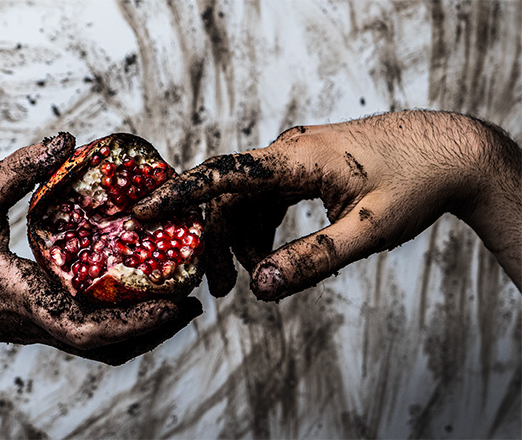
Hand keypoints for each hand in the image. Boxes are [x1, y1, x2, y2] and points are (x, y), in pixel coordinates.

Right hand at [0, 133, 201, 364]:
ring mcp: (33, 330)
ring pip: (96, 347)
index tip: (175, 305)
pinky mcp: (30, 326)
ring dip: (138, 334)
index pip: (87, 330)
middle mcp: (34, 324)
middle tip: (190, 304)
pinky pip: (80, 335)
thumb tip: (65, 140)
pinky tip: (129, 301)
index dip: (136, 324)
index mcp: (22, 299)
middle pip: (106, 347)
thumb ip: (18, 171)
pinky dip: (114, 327)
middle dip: (153, 331)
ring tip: (172, 306)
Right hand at [134, 110, 520, 299]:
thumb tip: (263, 288)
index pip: (222, 173)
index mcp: (296, 158)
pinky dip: (262, 231)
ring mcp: (295, 159)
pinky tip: (271, 258)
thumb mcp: (366, 230)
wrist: (452, 153)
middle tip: (217, 289)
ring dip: (243, 241)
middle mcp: (288, 152)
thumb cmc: (414, 184)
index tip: (141, 213)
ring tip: (252, 280)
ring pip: (248, 202)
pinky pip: (267, 201)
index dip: (179, 195)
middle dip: (219, 242)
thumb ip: (313, 260)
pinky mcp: (304, 170)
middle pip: (230, 198)